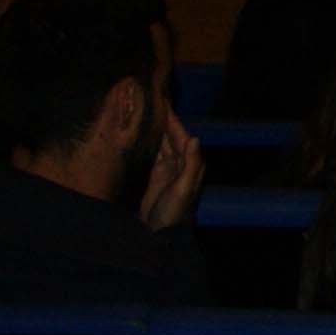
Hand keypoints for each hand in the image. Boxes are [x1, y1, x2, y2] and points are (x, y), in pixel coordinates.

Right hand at [142, 104, 206, 230]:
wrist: (161, 233)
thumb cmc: (175, 212)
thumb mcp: (184, 189)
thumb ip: (190, 164)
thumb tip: (194, 138)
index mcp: (189, 163)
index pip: (181, 136)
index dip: (173, 120)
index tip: (164, 101)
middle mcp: (179, 162)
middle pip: (170, 136)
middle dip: (163, 120)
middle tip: (150, 101)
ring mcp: (166, 168)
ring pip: (161, 143)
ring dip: (155, 128)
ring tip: (144, 112)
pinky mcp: (155, 175)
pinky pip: (153, 154)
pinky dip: (149, 142)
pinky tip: (141, 133)